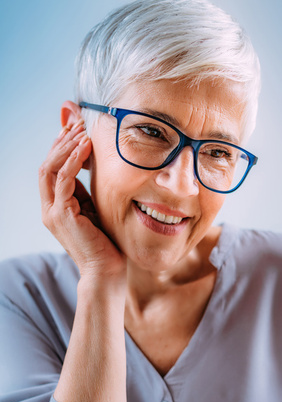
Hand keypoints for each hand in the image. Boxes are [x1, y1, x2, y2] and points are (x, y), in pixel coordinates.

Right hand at [39, 121, 126, 282]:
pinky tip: (86, 147)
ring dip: (66, 146)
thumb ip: (92, 191)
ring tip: (83, 130)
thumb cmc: (108, 244)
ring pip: (50, 168)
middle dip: (62, 141)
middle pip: (47, 164)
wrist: (106, 272)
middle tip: (79, 123)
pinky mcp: (62, 215)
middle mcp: (50, 208)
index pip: (53, 169)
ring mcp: (53, 212)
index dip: (62, 147)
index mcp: (57, 207)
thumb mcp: (98, 211)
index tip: (77, 129)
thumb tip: (97, 168)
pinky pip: (63, 180)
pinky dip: (73, 161)